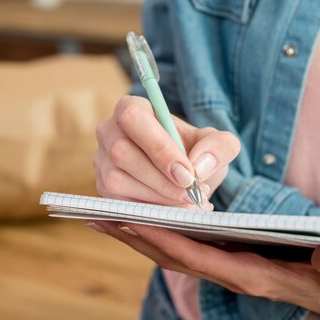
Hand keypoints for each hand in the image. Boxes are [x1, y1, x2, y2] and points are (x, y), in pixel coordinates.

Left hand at [91, 221, 319, 319]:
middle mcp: (228, 276)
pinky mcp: (224, 262)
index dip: (162, 239)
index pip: (195, 257)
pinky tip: (133, 221)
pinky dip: (152, 235)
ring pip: (169, 253)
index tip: (130, 220)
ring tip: (100, 216)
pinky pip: (179, 249)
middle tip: (95, 216)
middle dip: (132, 237)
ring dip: (134, 236)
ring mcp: (223, 270)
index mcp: (250, 276)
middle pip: (170, 256)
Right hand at [94, 95, 240, 207]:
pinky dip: (147, 212)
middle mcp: (108, 130)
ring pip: (116, 180)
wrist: (182, 173)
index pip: (134, 119)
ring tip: (185, 203)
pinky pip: (116, 202)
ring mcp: (100, 159)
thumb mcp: (216, 144)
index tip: (187, 173)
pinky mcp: (101, 185)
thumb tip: (199, 165)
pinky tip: (171, 211)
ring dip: (155, 198)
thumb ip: (219, 147)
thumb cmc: (194, 151)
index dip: (159, 148)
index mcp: (131, 108)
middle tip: (191, 194)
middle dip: (159, 180)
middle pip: (121, 153)